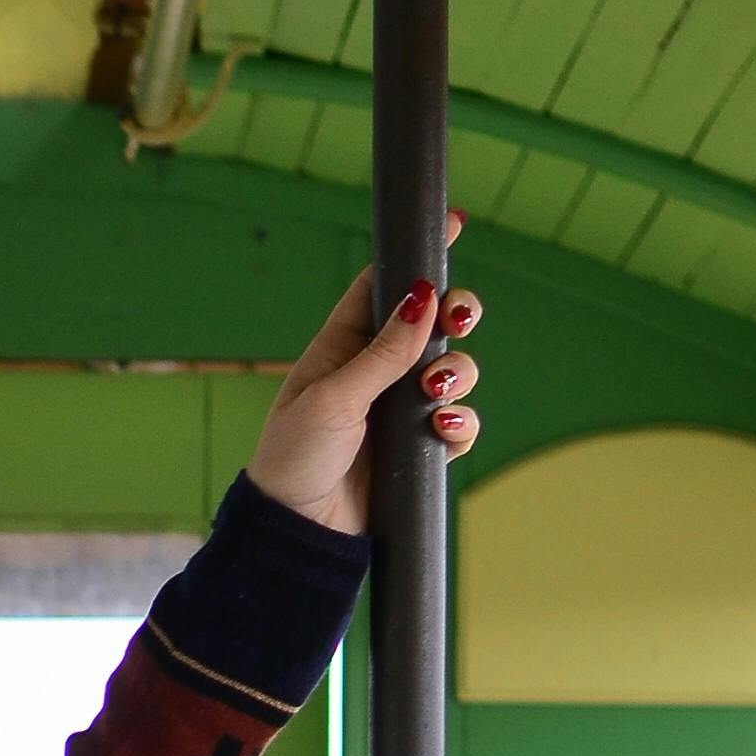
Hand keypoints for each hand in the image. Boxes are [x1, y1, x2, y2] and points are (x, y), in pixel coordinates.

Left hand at [246, 224, 482, 534]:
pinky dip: (459, 423)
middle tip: (460, 321)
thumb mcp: (334, 397)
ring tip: (434, 396)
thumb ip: (385, 352)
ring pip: (454, 372)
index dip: (418, 256)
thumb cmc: (296, 456)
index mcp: (344, 345)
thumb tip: (425, 299)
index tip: (455, 225)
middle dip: (457, 315)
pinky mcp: (416, 448)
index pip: (385, 286)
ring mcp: (399, 408)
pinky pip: (456, 422)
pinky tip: (443, 430)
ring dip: (458, 376)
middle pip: (434, 323)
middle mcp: (376, 371)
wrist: (298, 530)